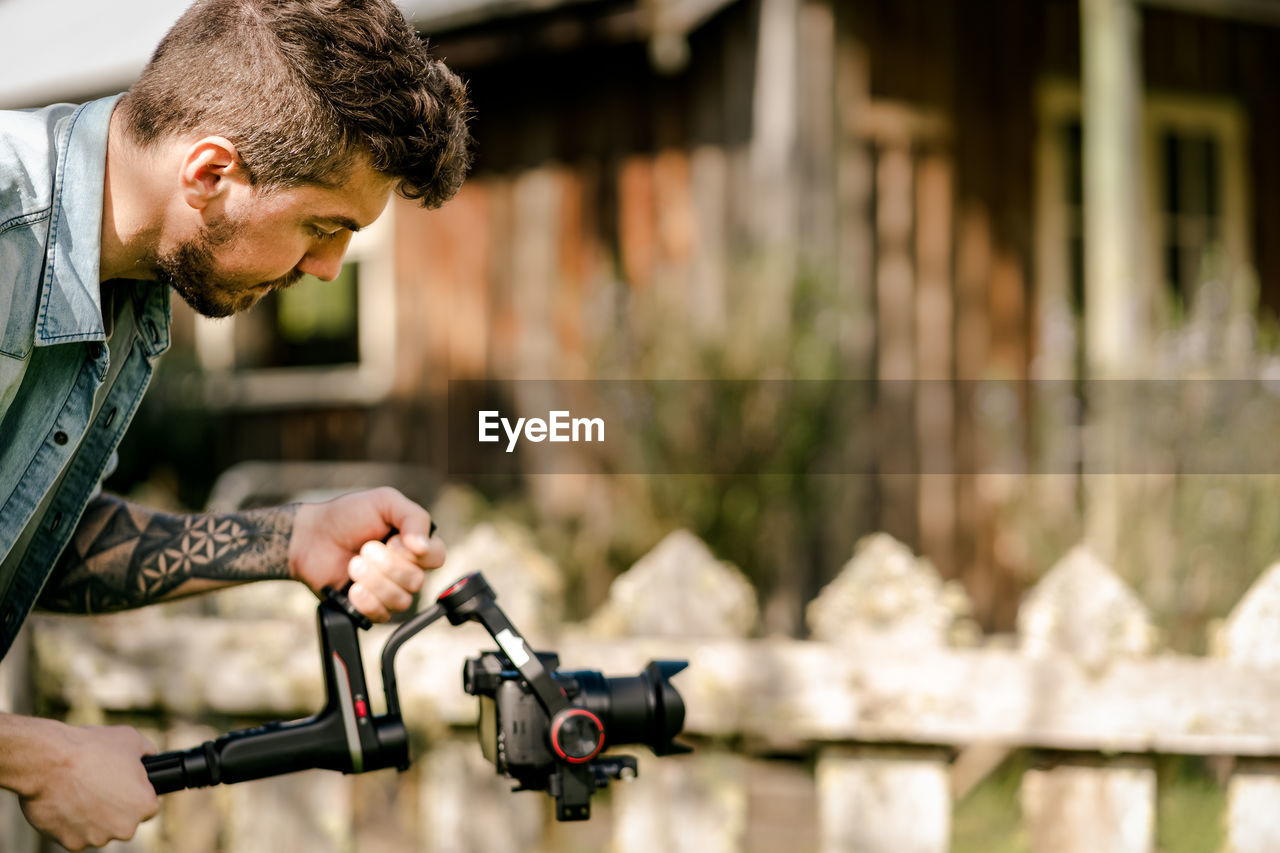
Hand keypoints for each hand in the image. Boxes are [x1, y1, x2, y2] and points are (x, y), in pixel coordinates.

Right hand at [18, 721, 157, 850]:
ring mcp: (97, 838)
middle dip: (115, 806)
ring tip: (81, 792)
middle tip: (99, 785)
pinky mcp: (71, 844)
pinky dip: (72, 823)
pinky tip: (67, 803)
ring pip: (100, 829)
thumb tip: (149, 758)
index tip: (122, 783)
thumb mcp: (132, 739)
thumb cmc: (91, 749)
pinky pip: (76, 834)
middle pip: (124, 820)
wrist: (48, 763)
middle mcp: (125, 828)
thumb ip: (147, 752)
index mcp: (144, 805)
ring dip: (93, 816)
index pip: (147, 804)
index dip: (134, 792)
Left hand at [289, 487, 446, 621]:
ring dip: (373, 581)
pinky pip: (383, 615)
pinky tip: (352, 587)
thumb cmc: (347, 516)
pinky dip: (366, 601)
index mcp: (415, 545)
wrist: (311, 537)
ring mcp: (390, 591)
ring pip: (402, 600)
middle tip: (365, 549)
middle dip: (387, 565)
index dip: (415, 553)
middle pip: (417, 581)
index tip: (391, 540)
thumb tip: (424, 546)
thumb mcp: (385, 502)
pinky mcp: (371, 609)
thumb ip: (414, 517)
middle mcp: (407, 570)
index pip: (437, 557)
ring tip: (353, 564)